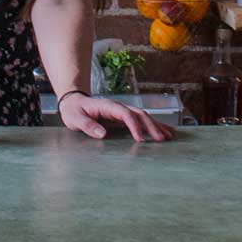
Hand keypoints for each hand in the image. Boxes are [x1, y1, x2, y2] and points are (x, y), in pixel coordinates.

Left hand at [58, 92, 173, 142]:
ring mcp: (121, 110)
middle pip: (138, 114)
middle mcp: (117, 106)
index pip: (125, 114)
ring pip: (143, 116)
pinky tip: (164, 131)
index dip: (134, 126)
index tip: (140, 139)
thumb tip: (102, 134)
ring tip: (169, 136)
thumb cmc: (73, 110)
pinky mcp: (123, 116)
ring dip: (156, 125)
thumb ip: (87, 125)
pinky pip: (141, 119)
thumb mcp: (75, 118)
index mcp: (107, 106)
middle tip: (161, 139)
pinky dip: (153, 125)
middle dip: (151, 126)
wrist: (73, 102)